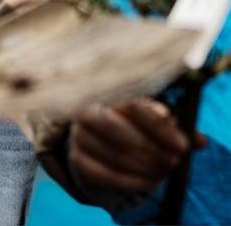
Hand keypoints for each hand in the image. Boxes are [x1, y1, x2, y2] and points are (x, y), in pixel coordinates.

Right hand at [68, 99, 199, 200]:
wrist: (98, 145)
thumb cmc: (130, 128)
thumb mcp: (150, 123)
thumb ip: (173, 129)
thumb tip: (200, 140)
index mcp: (107, 94)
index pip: (130, 104)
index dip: (157, 124)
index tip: (180, 143)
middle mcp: (87, 111)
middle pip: (115, 128)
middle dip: (150, 148)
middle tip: (174, 161)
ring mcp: (79, 135)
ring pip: (112, 153)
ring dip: (144, 167)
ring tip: (164, 172)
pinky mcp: (77, 158)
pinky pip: (103, 174)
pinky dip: (129, 182)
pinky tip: (148, 182)